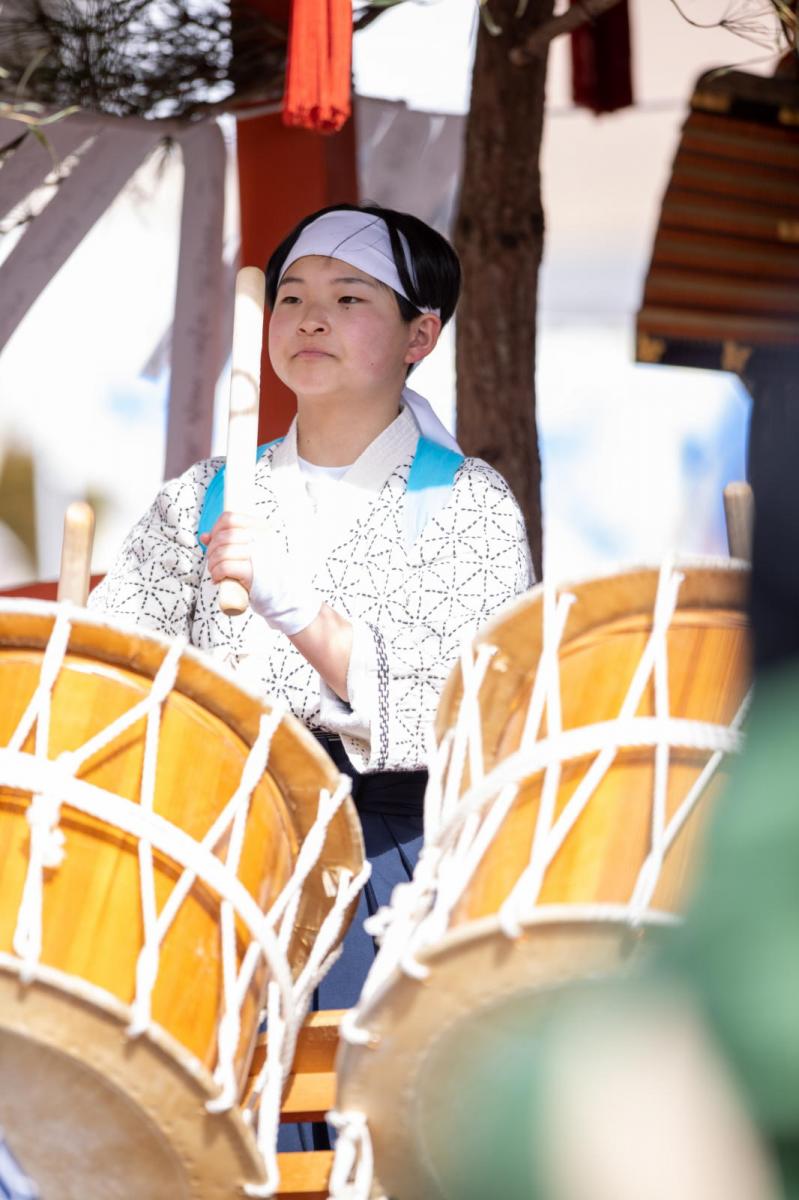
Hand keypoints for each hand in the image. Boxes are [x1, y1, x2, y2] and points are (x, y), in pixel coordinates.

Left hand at [201, 512, 320, 634]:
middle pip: (223, 536)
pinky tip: (219, 579)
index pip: (229, 518)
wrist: (281, 595)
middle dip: (211, 550)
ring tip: (215, 572)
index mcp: (261, 528)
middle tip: (213, 562)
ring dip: (212, 563)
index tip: (214, 543)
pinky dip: (217, 573)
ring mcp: (258, 553)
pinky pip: (225, 566)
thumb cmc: (263, 572)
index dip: (216, 530)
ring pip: (222, 551)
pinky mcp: (253, 571)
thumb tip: (204, 537)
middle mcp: (261, 537)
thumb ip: (228, 541)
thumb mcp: (248, 552)